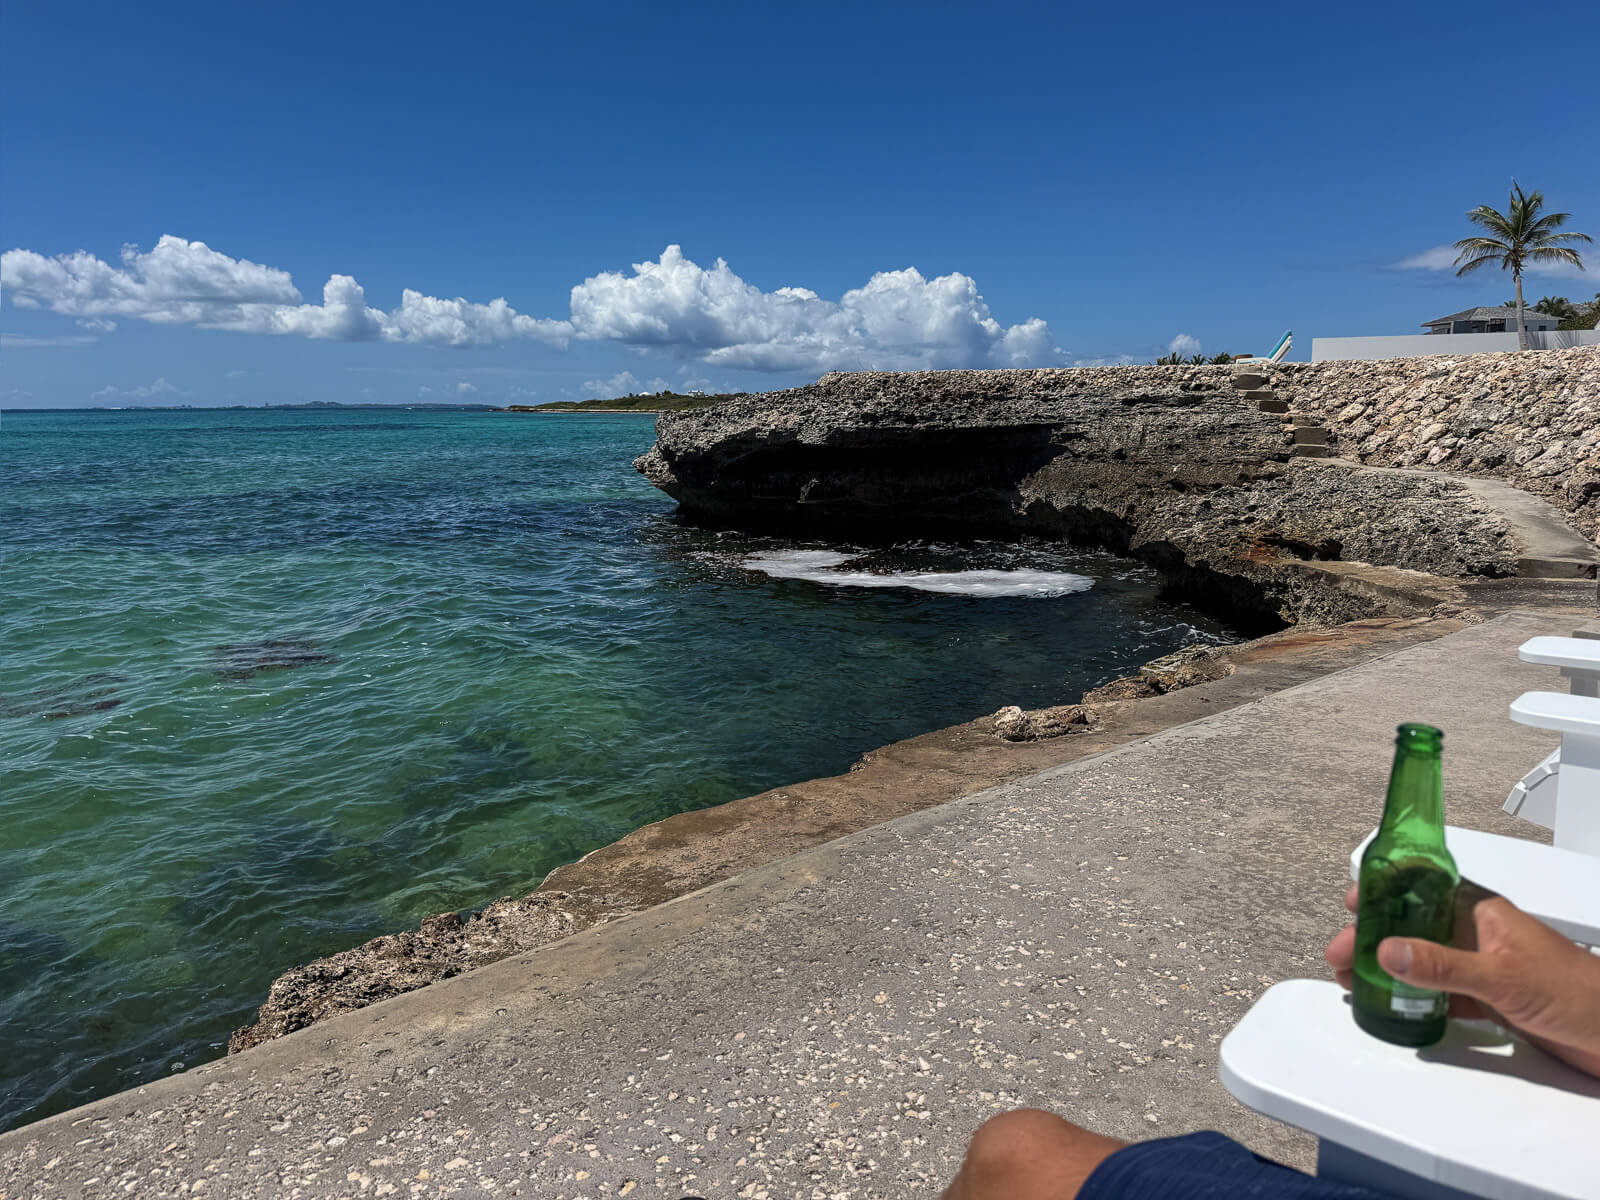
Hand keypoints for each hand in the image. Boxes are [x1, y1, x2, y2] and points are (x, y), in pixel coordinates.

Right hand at [1326, 882, 1599, 1078]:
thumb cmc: (1579, 992)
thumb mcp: (1503, 977)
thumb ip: (1444, 966)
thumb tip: (1389, 950)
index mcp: (1482, 913)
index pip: (1424, 890)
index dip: (1386, 892)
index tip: (1352, 903)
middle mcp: (1478, 936)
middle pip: (1415, 928)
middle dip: (1374, 938)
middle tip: (1342, 955)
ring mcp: (1484, 968)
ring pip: (1424, 962)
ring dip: (1389, 969)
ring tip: (1354, 980)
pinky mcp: (1492, 1000)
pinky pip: (1441, 994)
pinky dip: (1414, 997)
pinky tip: (1394, 1003)